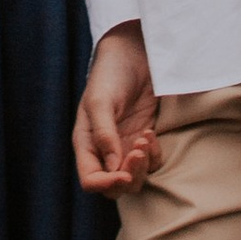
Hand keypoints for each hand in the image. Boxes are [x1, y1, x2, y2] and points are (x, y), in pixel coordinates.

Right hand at [74, 19, 160, 194]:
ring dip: (143, 166)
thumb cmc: (110, 74)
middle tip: (139, 150)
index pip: (91, 180)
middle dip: (129, 175)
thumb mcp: (101, 101)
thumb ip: (104, 135)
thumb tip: (113, 167)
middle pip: (114, 186)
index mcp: (86, 143)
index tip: (124, 173)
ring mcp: (125, 146)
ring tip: (146, 137)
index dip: (107, 183)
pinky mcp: (143, 139)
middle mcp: (104, 150)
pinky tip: (150, 133)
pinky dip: (154, 155)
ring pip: (134, 178)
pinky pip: (151, 163)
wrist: (134, 53)